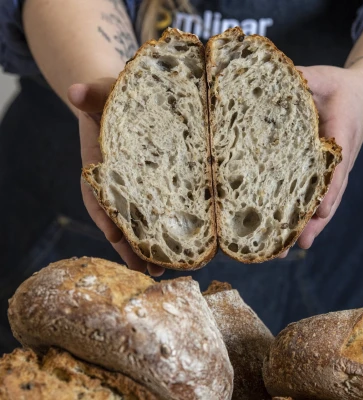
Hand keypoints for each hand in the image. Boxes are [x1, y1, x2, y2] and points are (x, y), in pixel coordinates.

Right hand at [68, 79, 164, 275]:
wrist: (123, 102)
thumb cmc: (113, 99)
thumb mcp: (104, 93)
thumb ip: (93, 93)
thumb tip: (75, 90)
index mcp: (98, 165)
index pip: (97, 194)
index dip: (105, 215)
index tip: (115, 235)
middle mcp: (113, 183)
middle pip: (118, 219)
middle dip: (130, 245)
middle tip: (146, 269)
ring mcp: (132, 188)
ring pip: (136, 222)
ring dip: (147, 247)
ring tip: (163, 271)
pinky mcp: (151, 187)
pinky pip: (154, 211)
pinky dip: (161, 231)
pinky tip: (177, 249)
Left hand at [279, 65, 362, 256]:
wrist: (361, 99)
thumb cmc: (339, 89)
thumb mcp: (323, 77)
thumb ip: (305, 78)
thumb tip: (280, 76)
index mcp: (340, 136)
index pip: (337, 164)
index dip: (330, 186)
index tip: (321, 208)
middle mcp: (338, 161)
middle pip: (328, 196)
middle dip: (311, 221)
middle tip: (291, 245)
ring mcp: (333, 172)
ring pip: (323, 204)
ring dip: (306, 228)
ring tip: (285, 251)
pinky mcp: (325, 176)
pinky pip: (318, 200)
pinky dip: (308, 220)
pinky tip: (293, 238)